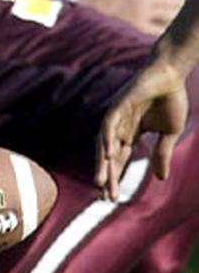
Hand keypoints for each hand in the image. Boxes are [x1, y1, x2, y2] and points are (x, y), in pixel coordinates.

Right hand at [79, 0, 182, 34]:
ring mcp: (142, 13)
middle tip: (176, 4)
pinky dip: (162, 30)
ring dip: (172, 15)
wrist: (86, 14)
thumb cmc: (100, 0)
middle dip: (175, 2)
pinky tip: (161, 31)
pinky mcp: (138, 27)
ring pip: (168, 13)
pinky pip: (158, 30)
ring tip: (172, 17)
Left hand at [95, 62, 188, 199]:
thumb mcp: (169, 132)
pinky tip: (107, 155)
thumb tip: (159, 179)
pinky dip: (107, 140)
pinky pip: (109, 125)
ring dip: (103, 163)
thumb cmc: (171, 100)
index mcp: (129, 133)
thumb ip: (162, 153)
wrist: (171, 74)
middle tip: (104, 197)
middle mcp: (118, 127)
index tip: (113, 197)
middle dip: (107, 176)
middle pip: (109, 156)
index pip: (119, 159)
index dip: (116, 177)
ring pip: (105, 144)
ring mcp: (115, 116)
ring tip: (100, 182)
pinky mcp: (117, 105)